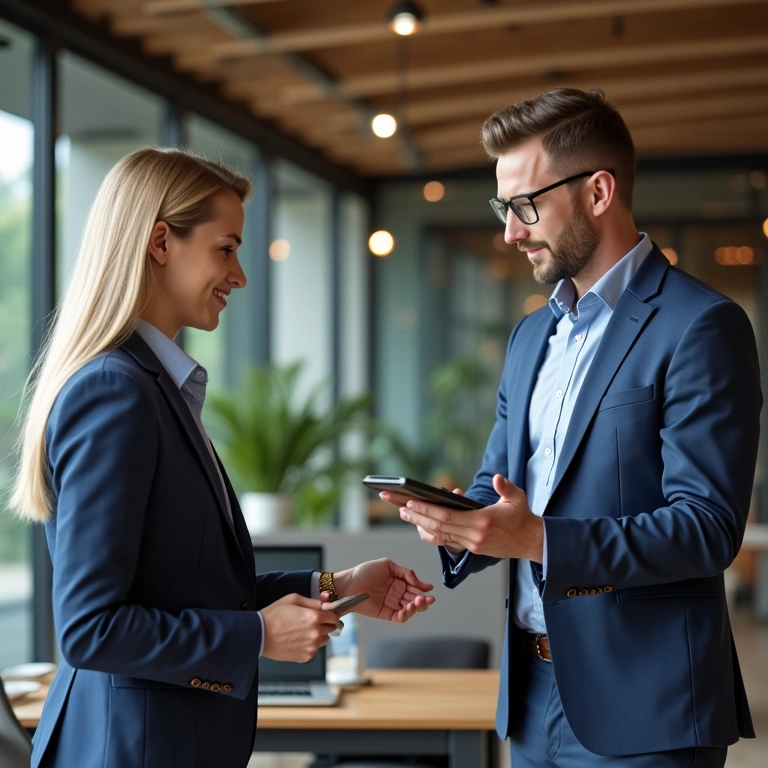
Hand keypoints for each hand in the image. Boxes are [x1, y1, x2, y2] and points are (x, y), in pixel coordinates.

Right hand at [261, 593, 340, 661]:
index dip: (331, 614)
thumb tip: (327, 601)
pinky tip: (298, 639)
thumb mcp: (293, 599)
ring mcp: (311, 647)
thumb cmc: (274, 615)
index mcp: (314, 617)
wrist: (259, 634)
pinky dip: (310, 645)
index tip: (327, 613)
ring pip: (324, 639)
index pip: (334, 616)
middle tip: (313, 621)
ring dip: (319, 635)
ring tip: (304, 630)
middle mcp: (315, 633)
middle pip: (332, 628)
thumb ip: (313, 601)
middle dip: (325, 623)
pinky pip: (315, 649)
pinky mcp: (305, 657)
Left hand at [332, 559, 435, 623]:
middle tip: (425, 599)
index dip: (423, 590)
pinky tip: (406, 611)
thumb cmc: (365, 572)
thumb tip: (421, 583)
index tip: (429, 590)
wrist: (349, 584)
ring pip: (409, 610)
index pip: (415, 588)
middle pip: (415, 600)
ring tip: (415, 604)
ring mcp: (392, 604)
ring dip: (415, 608)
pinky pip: (399, 617)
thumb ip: (406, 573)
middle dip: (422, 600)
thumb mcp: (387, 565)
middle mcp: (397, 594)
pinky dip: (405, 616)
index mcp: (399, 582)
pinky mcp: (385, 614)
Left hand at [398, 474, 543, 561]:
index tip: (411, 502)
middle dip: (416, 517)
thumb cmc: (522, 516)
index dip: (427, 510)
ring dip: (420, 525)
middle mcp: (474, 535)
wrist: (530, 541)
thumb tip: (497, 478)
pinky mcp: (471, 549)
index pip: (447, 517)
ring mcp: (471, 544)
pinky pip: (446, 543)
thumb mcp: (517, 497)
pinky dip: (431, 534)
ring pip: (439, 537)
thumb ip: (506, 487)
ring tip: (405, 514)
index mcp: (482, 521)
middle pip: (437, 527)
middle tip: (399, 507)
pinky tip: (421, 525)